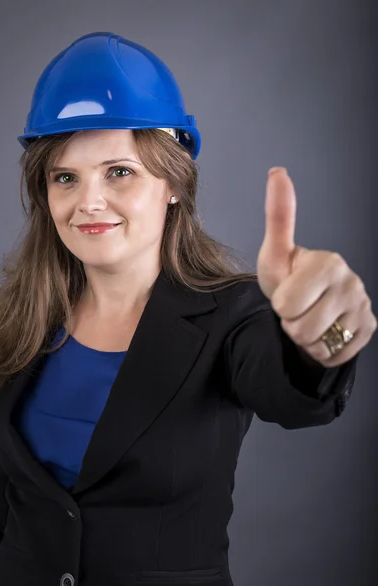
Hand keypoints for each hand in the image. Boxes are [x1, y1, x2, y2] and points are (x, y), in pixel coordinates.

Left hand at [256, 167, 376, 367]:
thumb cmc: (288, 279)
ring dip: (305, 339)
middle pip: (301, 328)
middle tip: (296, 309)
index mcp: (328, 262)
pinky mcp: (368, 330)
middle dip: (291, 323)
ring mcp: (364, 308)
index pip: (286, 305)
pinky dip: (321, 350)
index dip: (279, 305)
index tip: (287, 293)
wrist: (307, 308)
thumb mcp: (276, 253)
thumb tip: (277, 172)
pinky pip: (333, 355)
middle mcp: (353, 283)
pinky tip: (323, 331)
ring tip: (308, 319)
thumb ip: (279, 217)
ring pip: (317, 344)